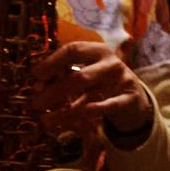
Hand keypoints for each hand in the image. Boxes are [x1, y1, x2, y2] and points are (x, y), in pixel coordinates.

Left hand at [33, 42, 155, 148]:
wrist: (133, 97)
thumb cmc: (101, 82)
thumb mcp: (86, 72)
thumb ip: (64, 75)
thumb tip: (37, 87)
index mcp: (97, 51)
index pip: (73, 50)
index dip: (52, 62)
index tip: (36, 76)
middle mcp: (110, 63)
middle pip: (79, 76)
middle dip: (54, 91)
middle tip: (36, 104)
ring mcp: (122, 79)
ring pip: (91, 94)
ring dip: (66, 109)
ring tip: (47, 120)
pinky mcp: (130, 98)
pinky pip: (110, 105)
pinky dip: (95, 109)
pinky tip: (82, 113)